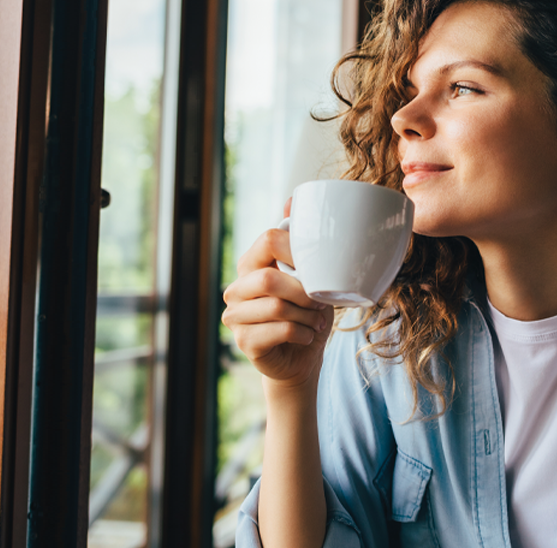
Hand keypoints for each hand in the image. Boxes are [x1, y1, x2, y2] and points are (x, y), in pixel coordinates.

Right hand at [222, 201, 334, 390]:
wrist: (300, 357)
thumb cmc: (305, 313)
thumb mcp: (309, 275)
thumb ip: (297, 242)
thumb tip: (290, 200)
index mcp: (251, 264)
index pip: (268, 239)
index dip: (297, 251)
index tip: (316, 269)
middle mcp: (237, 288)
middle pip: (269, 278)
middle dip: (303, 292)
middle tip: (320, 302)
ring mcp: (235, 316)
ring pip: (277, 307)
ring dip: (307, 316)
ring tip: (316, 321)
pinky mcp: (243, 341)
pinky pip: (281, 330)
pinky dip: (304, 333)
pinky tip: (307, 336)